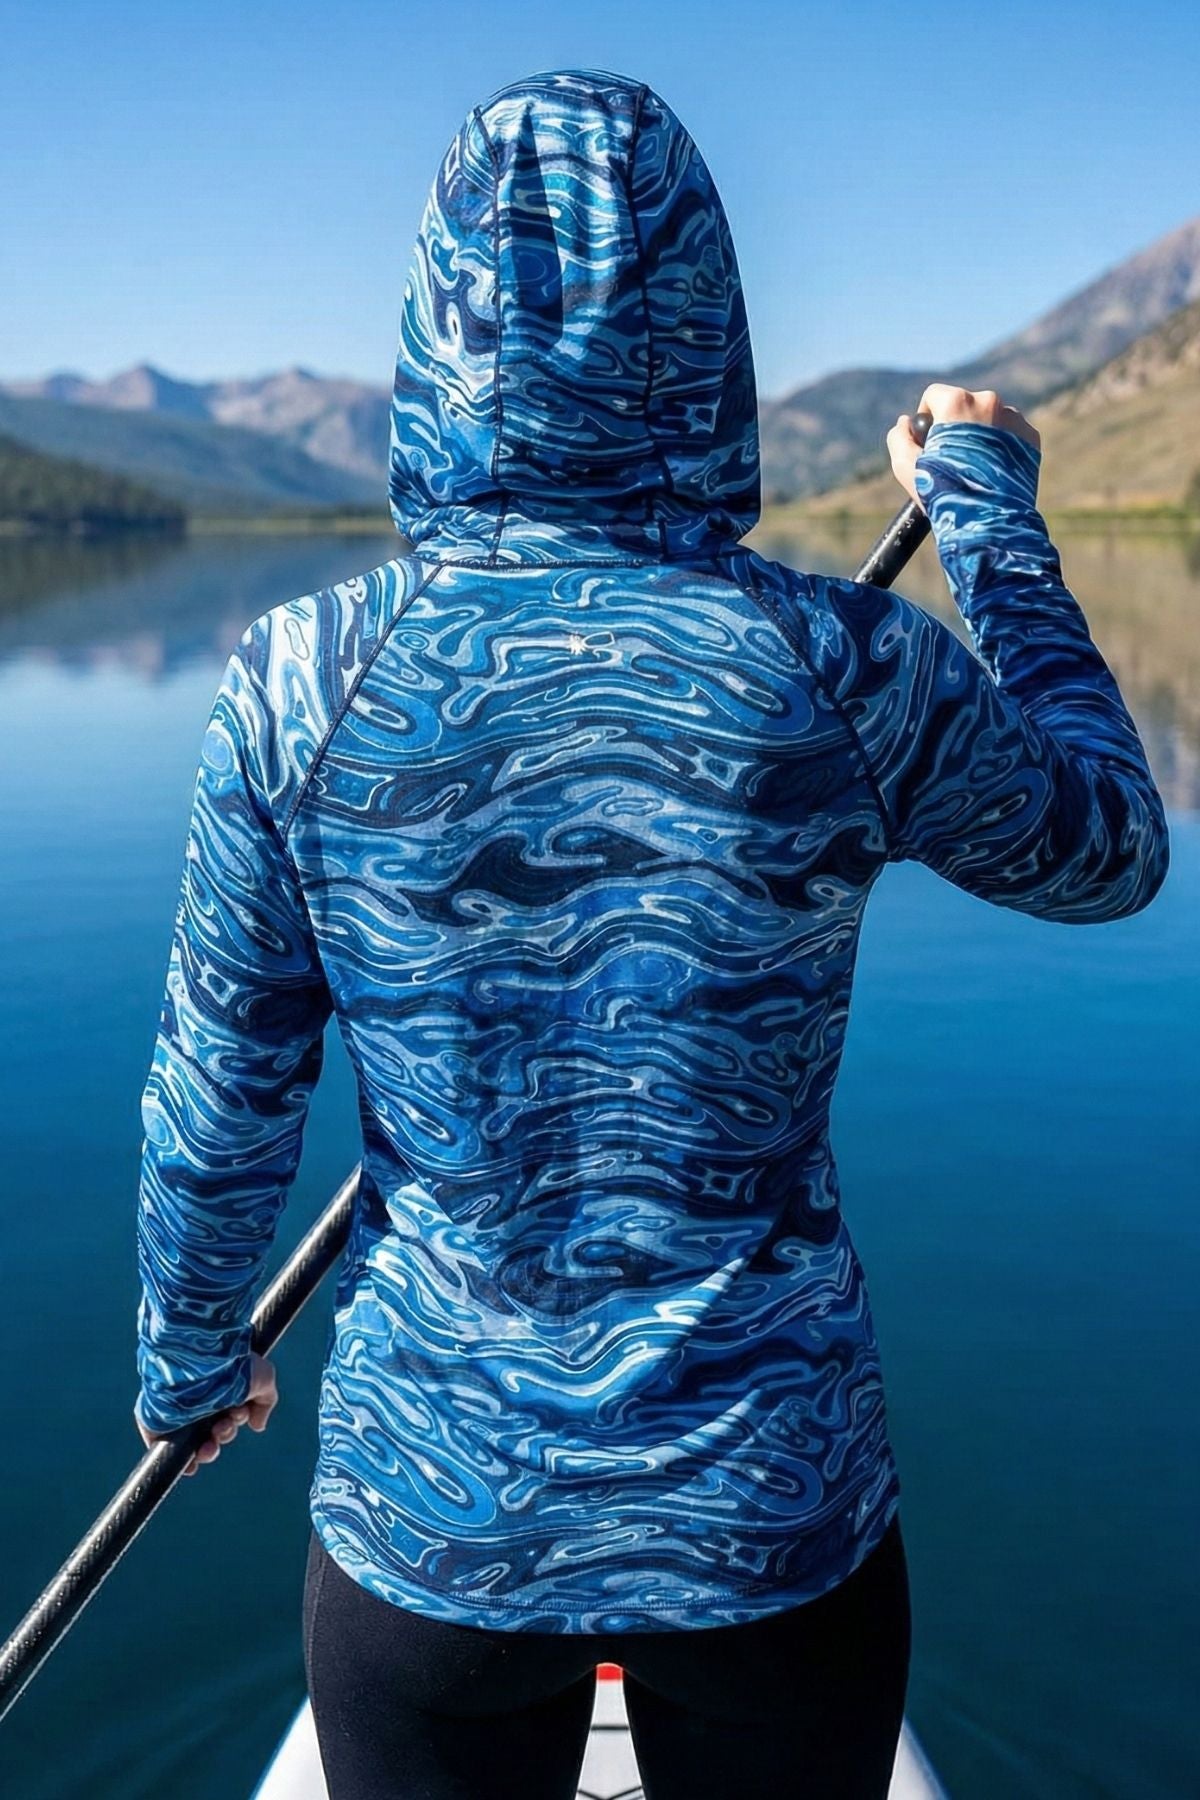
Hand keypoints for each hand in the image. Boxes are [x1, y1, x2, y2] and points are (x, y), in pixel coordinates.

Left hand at [135, 1353, 277, 1475]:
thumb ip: (265, 1402)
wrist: (199, 1358)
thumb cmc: (232, 1364)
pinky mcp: (158, 1425)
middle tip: (222, 1428)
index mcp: (219, 1389)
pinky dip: (180, 1460)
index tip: (238, 1416)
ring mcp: (178, 1413)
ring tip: (208, 1445)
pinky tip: (191, 1463)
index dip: (235, 1423)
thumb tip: (257, 1426)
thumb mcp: (263, 1376)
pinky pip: (167, 1450)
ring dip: (208, 1451)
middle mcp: (199, 1401)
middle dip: (224, 1435)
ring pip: (194, 1443)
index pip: (227, 1415)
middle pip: (214, 1432)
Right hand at [887, 382, 1040, 509]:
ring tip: (974, 467)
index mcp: (957, 402)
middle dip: (956, 426)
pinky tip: (992, 471)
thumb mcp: (906, 466)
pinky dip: (1001, 446)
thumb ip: (899, 437)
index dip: (926, 417)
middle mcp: (989, 401)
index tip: (928, 440)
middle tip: (952, 458)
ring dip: (980, 434)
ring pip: (989, 418)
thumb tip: (906, 422)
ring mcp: (1014, 418)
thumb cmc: (944, 492)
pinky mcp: (1031, 438)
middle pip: (964, 405)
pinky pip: (1011, 434)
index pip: (934, 395)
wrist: (988, 521)